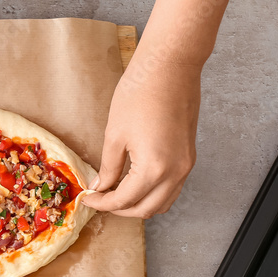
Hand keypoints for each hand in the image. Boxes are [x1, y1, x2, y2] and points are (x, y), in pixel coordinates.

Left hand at [82, 55, 199, 217]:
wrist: (170, 67)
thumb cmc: (140, 93)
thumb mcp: (115, 135)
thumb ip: (109, 167)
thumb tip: (101, 186)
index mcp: (154, 168)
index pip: (125, 200)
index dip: (102, 203)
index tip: (88, 198)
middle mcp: (175, 172)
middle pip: (146, 209)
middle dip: (120, 209)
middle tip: (100, 199)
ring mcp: (186, 165)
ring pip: (163, 202)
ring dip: (139, 204)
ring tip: (116, 193)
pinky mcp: (189, 156)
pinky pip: (172, 187)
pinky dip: (153, 192)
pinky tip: (134, 182)